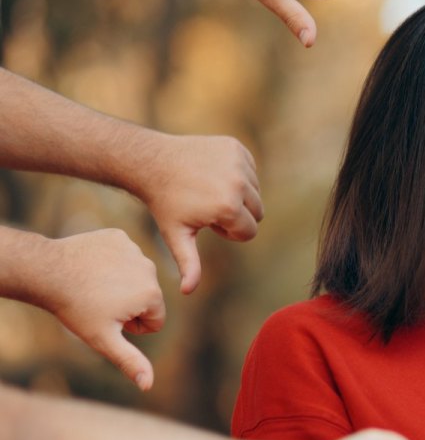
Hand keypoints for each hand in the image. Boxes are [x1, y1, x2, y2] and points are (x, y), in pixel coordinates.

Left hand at [42, 229, 164, 389]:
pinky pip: (123, 256)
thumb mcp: (103, 339)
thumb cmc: (76, 309)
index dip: (132, 326)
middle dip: (129, 304)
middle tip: (99, 303)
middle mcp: (150, 269)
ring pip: (136, 276)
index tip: (109, 318)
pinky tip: (92, 267)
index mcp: (152, 294)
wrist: (47, 272)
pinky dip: (110, 262)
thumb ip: (130, 361)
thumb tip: (149, 385)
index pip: (155, 320)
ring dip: (121, 283)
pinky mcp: (119, 237)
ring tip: (94, 286)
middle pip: (148, 297)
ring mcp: (135, 250)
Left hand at [132, 134, 263, 294]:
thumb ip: (189, 264)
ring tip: (209, 191)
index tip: (207, 223)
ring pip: (255, 191)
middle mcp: (238, 183)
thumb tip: (188, 292)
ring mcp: (238, 162)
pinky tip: (212, 174)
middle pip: (257, 212)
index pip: (249, 232)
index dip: (229, 232)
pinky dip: (237, 175)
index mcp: (227, 207)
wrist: (152, 162)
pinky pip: (250, 170)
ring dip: (238, 195)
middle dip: (237, 214)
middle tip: (208, 207)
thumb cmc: (165, 203)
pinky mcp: (236, 147)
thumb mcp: (177, 236)